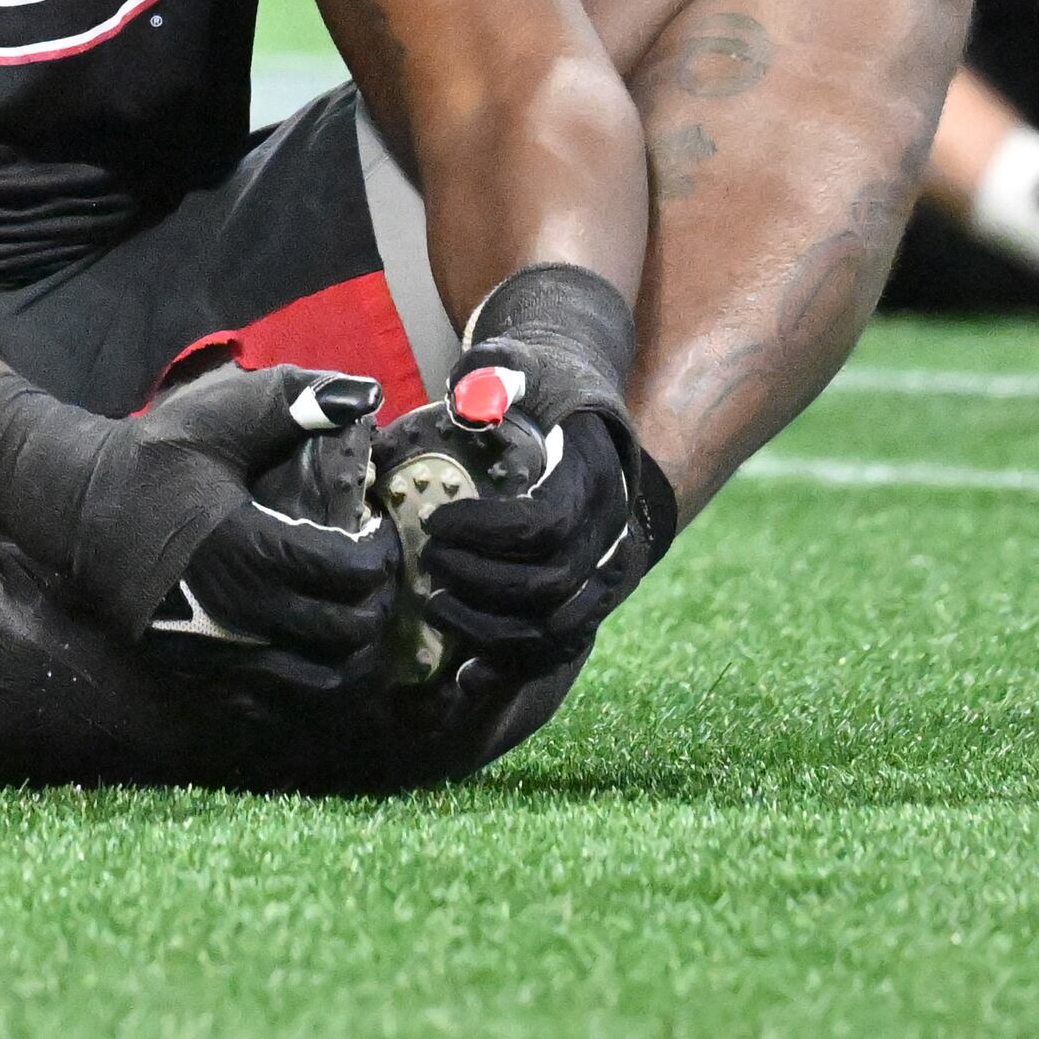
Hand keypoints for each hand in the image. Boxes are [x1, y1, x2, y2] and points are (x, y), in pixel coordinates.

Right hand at [0, 365, 400, 694]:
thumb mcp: (216, 420)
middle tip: (377, 573)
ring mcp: (221, 652)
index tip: (376, 530)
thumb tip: (365, 392)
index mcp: (250, 548)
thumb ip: (292, 404)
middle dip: (378, 602)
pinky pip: (279, 701)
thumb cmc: (152, 461)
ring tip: (353, 613)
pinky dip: (310, 681)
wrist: (77, 511)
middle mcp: (241, 612)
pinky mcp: (202, 673)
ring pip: (322, 682)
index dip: (382, 554)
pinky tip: (311, 642)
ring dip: (353, 652)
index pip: (350, 573)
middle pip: (348, 632)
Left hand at [407, 262, 677, 674]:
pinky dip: (512, 663)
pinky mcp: (591, 594)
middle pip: (550, 583)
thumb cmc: (540, 384)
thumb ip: (493, 375)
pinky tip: (465, 673)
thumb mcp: (517, 364)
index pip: (546, 523)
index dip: (486, 534)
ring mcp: (607, 569)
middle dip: (480, 583)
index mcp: (593, 477)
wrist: (580, 407)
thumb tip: (469, 400)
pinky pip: (558, 645)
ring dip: (490, 628)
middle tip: (427, 563)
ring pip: (556, 627)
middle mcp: (611, 531)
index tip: (435, 523)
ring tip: (433, 603)